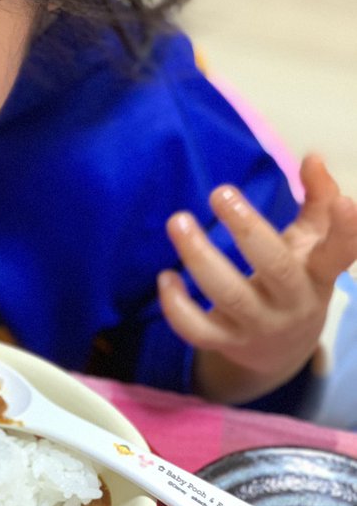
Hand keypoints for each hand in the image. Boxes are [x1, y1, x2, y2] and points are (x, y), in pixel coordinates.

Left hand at [158, 154, 356, 403]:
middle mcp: (292, 302)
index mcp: (317, 273)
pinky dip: (177, 307)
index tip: (346, 202)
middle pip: (276, 268)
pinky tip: (166, 276)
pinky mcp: (227, 343)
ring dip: (200, 258)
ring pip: (231, 296)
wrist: (283, 350)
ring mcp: (259, 326)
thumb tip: (312, 156)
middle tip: (220, 192)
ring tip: (178, 221)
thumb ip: (318, 200)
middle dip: (247, 229)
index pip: (338, 254)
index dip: (346, 231)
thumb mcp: (313, 243)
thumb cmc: (297, 279)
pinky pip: (199, 331)